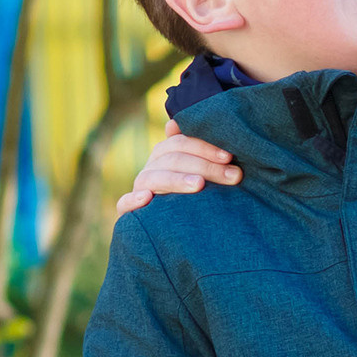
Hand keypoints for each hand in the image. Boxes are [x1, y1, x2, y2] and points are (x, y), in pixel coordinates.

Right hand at [116, 119, 239, 213]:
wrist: (173, 233)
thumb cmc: (194, 197)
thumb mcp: (201, 173)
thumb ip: (196, 150)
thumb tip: (176, 123)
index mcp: (164, 156)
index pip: (181, 143)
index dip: (204, 147)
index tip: (229, 157)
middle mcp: (151, 169)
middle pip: (172, 160)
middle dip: (205, 166)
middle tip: (232, 176)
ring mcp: (139, 189)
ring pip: (153, 178)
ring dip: (176, 180)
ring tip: (199, 185)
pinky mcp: (128, 212)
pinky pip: (124, 204)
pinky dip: (133, 200)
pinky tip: (146, 198)